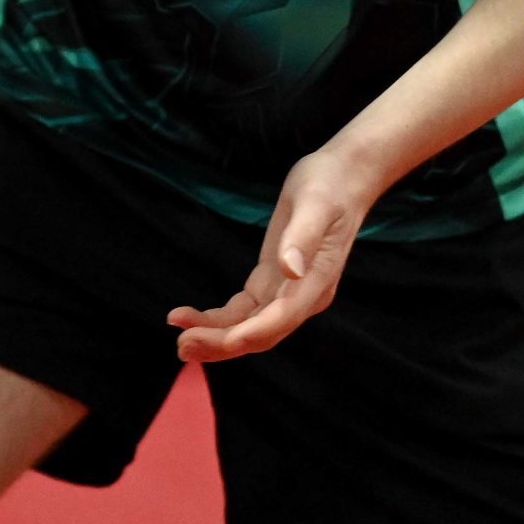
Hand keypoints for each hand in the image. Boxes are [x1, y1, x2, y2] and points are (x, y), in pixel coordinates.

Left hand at [168, 148, 382, 361]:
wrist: (343, 178)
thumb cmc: (330, 186)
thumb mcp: (315, 204)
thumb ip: (302, 237)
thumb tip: (291, 270)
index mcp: (316, 282)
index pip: (283, 317)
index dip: (253, 332)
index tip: (223, 340)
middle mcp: (303, 297)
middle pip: (261, 333)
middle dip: (223, 343)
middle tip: (183, 345)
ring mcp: (287, 293)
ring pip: (248, 326)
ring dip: (215, 336)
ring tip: (180, 339)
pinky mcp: (272, 283)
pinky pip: (242, 311)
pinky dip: (217, 319)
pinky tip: (190, 318)